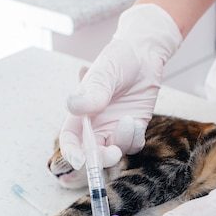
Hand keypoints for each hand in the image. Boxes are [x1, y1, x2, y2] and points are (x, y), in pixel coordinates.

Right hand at [60, 4, 181, 168]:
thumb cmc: (118, 59)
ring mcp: (115, 128)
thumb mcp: (104, 74)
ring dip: (122, 143)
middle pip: (92, 154)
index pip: (70, 140)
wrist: (144, 54)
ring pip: (115, 151)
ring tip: (130, 120)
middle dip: (101, 159)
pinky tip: (137, 121)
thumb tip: (72, 106)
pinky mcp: (134, 128)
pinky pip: (133, 145)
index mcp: (80, 114)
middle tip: (113, 153)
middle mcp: (96, 125)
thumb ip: (92, 94)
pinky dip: (135, 139)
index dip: (72, 154)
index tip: (80, 161)